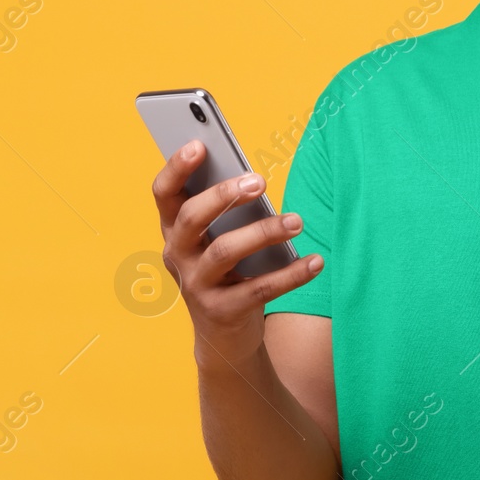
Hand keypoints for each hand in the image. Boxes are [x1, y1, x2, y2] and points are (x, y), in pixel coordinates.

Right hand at [151, 139, 323, 369]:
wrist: (224, 336)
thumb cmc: (226, 271)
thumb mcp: (217, 240)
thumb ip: (227, 212)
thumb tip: (254, 180)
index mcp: (174, 230)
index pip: (164, 193)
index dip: (176, 167)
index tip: (200, 143)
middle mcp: (177, 256)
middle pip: (191, 219)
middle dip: (224, 196)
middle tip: (260, 181)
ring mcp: (196, 286)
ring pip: (225, 251)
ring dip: (264, 232)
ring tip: (297, 221)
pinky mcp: (222, 312)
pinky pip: (259, 289)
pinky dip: (291, 274)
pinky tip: (316, 261)